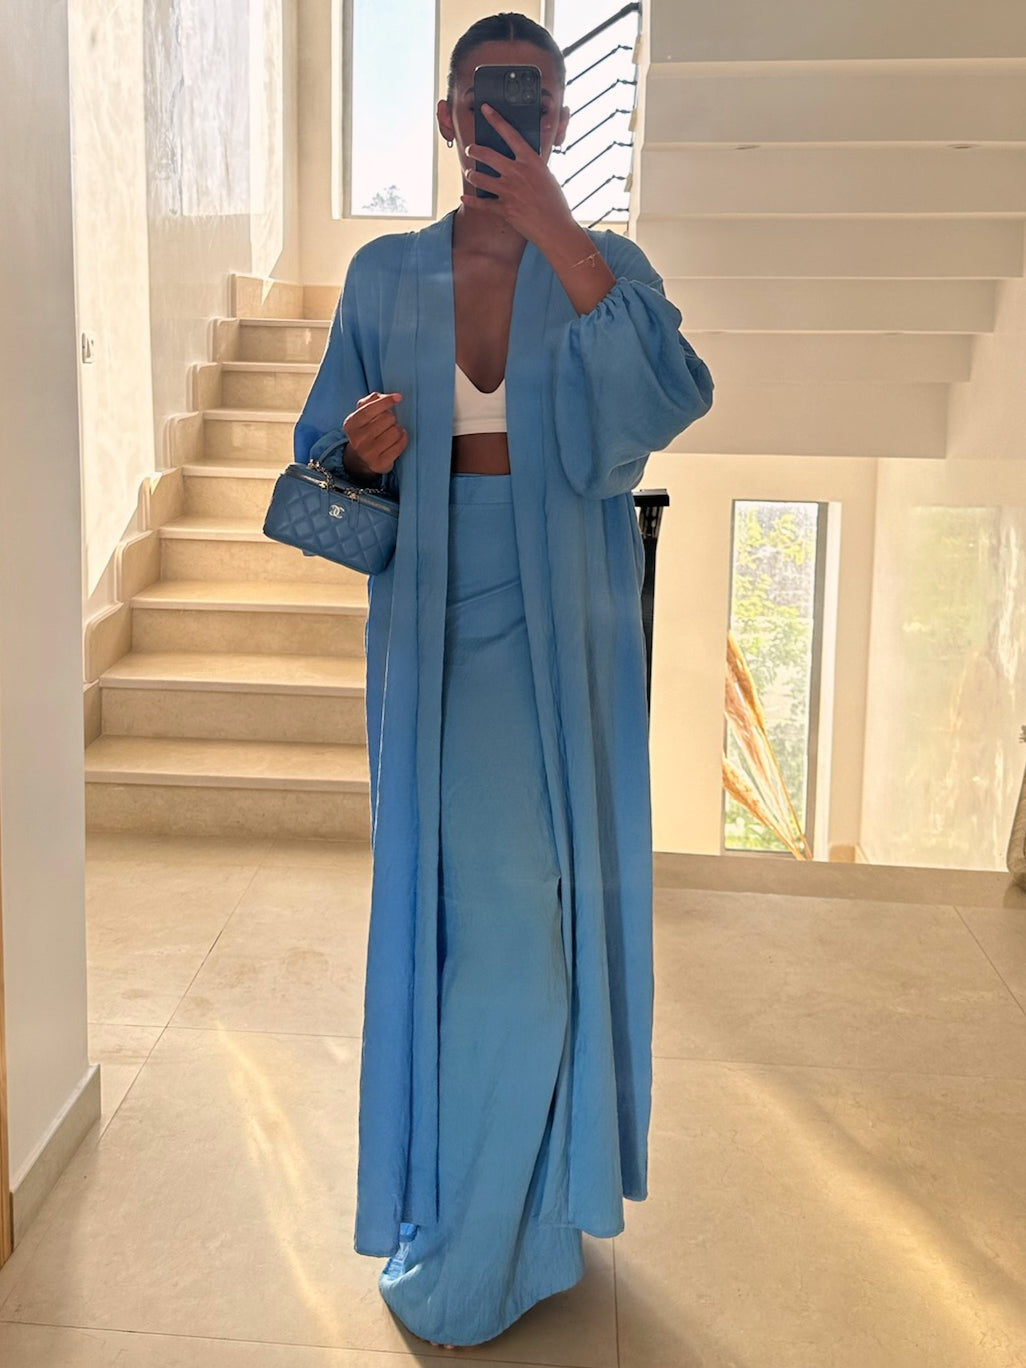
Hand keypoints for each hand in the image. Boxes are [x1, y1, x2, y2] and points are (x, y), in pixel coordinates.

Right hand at [342, 392, 408, 477]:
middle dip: (392, 417)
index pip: (370, 409)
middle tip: (389, 422)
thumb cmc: (365, 430)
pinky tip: (400, 438)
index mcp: (351, 424)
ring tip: (393, 431)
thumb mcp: (361, 414)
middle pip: (388, 418)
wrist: (360, 459)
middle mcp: (357, 439)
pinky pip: (400, 445)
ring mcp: (368, 453)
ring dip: (398, 429)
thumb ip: (371, 400)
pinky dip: (404, 439)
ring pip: (396, 431)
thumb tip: (385, 396)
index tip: (398, 397)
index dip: (386, 401)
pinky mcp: (379, 464)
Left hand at [461, 103, 576, 248]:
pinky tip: (465, 198)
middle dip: (474, 150)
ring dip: (471, 174)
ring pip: (479, 177)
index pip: (510, 134)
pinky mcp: (504, 209)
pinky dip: (471, 201)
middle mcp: (517, 173)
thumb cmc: (555, 203)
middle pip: (486, 154)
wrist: (556, 228)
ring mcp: (509, 191)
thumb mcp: (547, 176)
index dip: (496, 119)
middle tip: (471, 150)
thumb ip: (532, 165)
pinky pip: (481, 203)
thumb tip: (523, 158)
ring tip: (470, 173)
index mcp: (531, 161)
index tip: (485, 108)